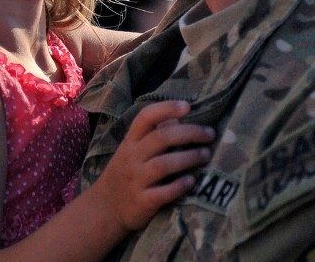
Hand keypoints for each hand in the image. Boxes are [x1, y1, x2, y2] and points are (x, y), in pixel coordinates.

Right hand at [90, 100, 214, 232]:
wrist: (104, 208)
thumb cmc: (124, 174)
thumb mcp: (131, 151)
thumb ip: (151, 134)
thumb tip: (177, 117)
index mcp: (130, 142)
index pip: (145, 118)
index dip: (166, 108)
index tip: (188, 106)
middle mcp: (131, 157)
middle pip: (160, 138)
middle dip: (189, 133)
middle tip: (210, 134)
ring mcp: (136, 180)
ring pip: (163, 165)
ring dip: (188, 158)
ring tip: (206, 155)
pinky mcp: (142, 202)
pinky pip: (162, 192)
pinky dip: (179, 186)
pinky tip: (192, 181)